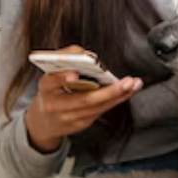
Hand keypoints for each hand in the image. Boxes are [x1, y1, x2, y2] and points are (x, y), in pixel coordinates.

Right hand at [24, 45, 142, 152]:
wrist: (44, 121)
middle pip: (83, 100)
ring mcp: (68, 118)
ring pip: (97, 107)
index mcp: (45, 88)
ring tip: (133, 84)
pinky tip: (128, 92)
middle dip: (108, 92)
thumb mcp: (51, 73)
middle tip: (126, 82)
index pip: (52, 81)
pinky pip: (100, 111)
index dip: (62, 77)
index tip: (74, 73)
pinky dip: (116, 100)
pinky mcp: (80, 124)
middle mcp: (55, 105)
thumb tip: (86, 54)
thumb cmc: (51, 91)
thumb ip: (66, 59)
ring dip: (118, 96)